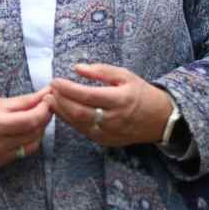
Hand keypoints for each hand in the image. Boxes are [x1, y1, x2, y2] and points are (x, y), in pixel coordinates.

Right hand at [0, 87, 53, 165]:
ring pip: (33, 144)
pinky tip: (26, 129)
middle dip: (45, 118)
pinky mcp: (1, 162)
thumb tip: (47, 93)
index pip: (31, 120)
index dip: (45, 109)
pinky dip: (30, 139)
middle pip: (34, 132)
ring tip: (37, 116)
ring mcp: (0, 156)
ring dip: (40, 129)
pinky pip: (24, 151)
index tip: (49, 98)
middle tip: (47, 105)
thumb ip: (24, 101)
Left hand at [46, 64, 173, 147]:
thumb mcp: (125, 75)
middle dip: (60, 102)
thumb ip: (101, 71)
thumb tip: (77, 68)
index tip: (55, 81)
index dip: (68, 89)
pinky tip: (64, 111)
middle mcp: (114, 119)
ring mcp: (109, 133)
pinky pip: (83, 131)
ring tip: (51, 100)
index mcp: (120, 99)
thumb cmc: (141, 93)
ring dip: (62, 112)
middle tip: (48, 91)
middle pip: (79, 112)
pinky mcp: (106, 141)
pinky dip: (71, 121)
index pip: (88, 95)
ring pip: (79, 124)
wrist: (159, 119)